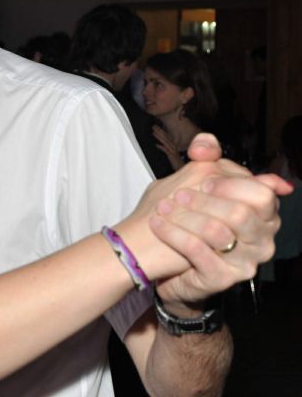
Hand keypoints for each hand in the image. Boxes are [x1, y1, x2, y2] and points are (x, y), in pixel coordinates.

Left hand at [151, 136, 289, 308]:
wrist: (168, 258)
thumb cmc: (186, 217)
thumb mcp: (195, 182)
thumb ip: (206, 160)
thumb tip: (207, 143)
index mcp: (262, 212)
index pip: (261, 193)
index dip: (231, 184)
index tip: (204, 181)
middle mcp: (262, 238)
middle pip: (241, 213)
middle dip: (204, 201)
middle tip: (177, 196)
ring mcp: (246, 260)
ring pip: (218, 232)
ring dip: (185, 217)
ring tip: (162, 209)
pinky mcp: (224, 278)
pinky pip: (198, 252)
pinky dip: (174, 234)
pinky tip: (158, 225)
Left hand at [152, 125, 183, 170]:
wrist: (184, 170)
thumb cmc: (178, 164)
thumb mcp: (172, 155)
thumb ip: (168, 150)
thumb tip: (161, 145)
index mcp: (173, 146)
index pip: (167, 137)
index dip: (162, 131)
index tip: (157, 127)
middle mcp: (174, 148)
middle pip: (167, 138)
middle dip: (160, 131)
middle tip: (154, 126)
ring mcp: (173, 151)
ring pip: (166, 142)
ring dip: (160, 137)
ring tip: (154, 132)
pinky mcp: (172, 156)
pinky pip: (166, 151)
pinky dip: (162, 147)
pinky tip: (157, 145)